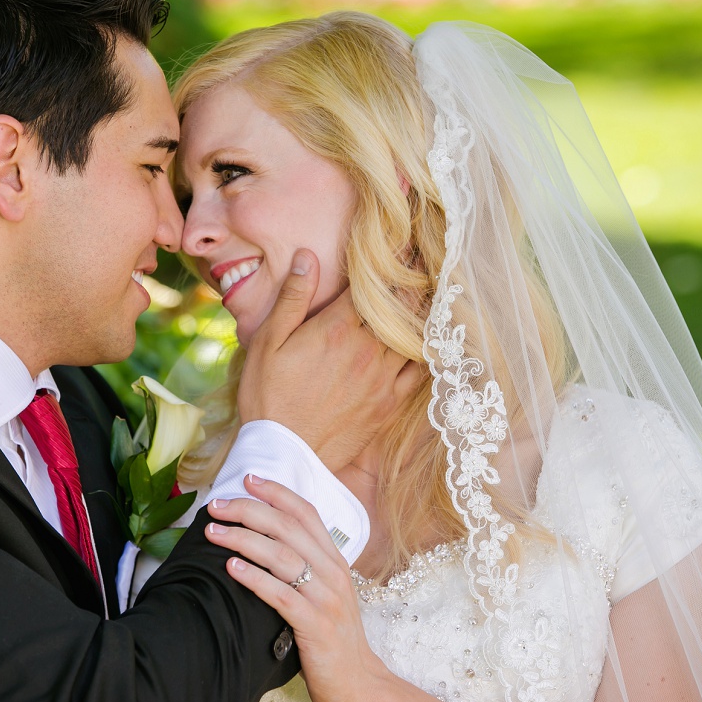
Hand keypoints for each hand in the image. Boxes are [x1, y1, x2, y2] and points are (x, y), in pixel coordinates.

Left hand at [205, 475, 386, 701]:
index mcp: (335, 560)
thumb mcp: (326, 593)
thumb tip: (266, 540)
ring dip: (243, 539)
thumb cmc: (333, 637)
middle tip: (216, 506)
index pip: (306, 513)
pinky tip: (231, 568)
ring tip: (213, 533)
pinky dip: (254, 578)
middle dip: (248, 510)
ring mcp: (326, 599)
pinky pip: (281, 595)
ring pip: (281, 556)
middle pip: (287, 527)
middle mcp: (333, 573)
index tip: (247, 479)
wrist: (358, 683)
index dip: (276, 492)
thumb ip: (306, 566)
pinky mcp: (315, 626)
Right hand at [237, 249, 424, 471]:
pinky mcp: (389, 403)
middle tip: (423, 263)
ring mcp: (383, 378)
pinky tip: (429, 339)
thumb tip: (307, 257)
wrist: (284, 455)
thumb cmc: (268, 396)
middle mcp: (367, 350)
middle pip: (402, 306)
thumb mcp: (268, 342)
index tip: (404, 247)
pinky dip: (426, 350)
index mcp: (336, 329)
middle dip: (413, 282)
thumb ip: (293, 299)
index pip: (372, 285)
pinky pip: (420, 370)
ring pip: (416, 335)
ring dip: (424, 313)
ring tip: (432, 294)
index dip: (390, 263)